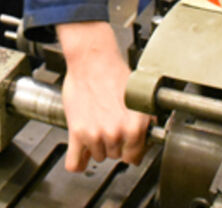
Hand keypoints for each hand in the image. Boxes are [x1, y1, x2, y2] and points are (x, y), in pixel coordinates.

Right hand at [58, 21, 152, 170]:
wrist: (92, 59)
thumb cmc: (114, 73)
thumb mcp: (139, 100)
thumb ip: (144, 122)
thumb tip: (147, 137)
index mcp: (135, 127)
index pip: (135, 157)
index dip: (130, 149)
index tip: (126, 146)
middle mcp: (116, 133)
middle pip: (115, 156)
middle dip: (113, 144)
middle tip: (108, 125)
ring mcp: (95, 135)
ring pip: (97, 157)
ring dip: (96, 146)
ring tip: (96, 125)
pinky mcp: (77, 132)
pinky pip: (75, 162)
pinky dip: (77, 162)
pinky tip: (80, 157)